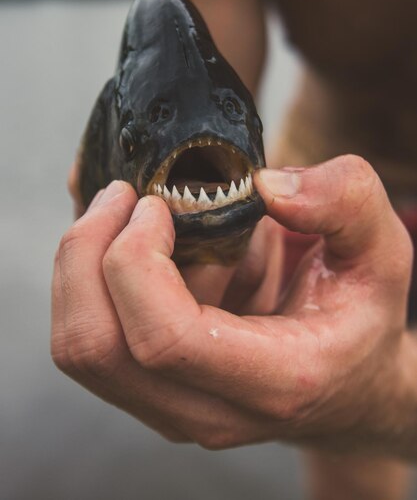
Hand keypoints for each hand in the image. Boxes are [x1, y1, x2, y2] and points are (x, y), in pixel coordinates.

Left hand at [52, 155, 413, 454]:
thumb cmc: (360, 317)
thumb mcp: (381, 251)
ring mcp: (171, 406)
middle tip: (120, 195)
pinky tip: (122, 241)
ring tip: (124, 216)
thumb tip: (266, 186)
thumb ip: (345, 204)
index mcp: (273, 379)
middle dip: (86, 252)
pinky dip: (84, 278)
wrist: (349, 385)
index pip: (165, 339)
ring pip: (77, 345)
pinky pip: (85, 337)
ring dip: (81, 265)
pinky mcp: (150, 390)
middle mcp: (209, 409)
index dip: (138, 260)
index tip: (154, 205)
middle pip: (96, 345)